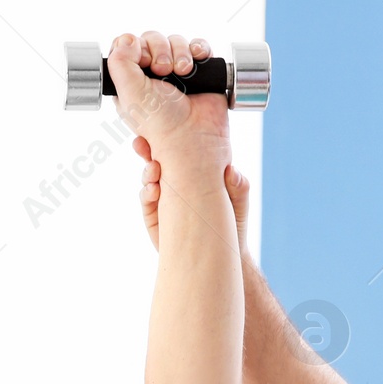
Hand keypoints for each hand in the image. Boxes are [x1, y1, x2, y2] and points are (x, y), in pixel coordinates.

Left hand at [106, 32, 229, 171]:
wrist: (195, 136)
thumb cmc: (162, 124)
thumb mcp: (129, 93)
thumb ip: (119, 62)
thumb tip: (128, 39)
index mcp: (131, 80)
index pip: (128, 46)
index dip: (136, 48)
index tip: (143, 63)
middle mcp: (153, 75)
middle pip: (153, 39)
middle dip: (159, 51)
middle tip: (163, 72)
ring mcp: (176, 72)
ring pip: (176, 41)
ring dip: (180, 53)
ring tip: (183, 72)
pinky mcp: (199, 72)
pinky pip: (198, 46)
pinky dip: (199, 49)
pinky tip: (196, 61)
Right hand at [134, 136, 247, 253]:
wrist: (222, 255)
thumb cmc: (232, 225)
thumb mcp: (239, 203)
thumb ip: (238, 187)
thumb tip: (232, 170)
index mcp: (194, 171)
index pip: (177, 150)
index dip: (168, 138)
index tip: (162, 128)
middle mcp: (175, 182)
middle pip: (156, 160)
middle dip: (147, 150)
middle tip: (143, 144)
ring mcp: (163, 199)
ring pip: (148, 180)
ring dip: (147, 172)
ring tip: (153, 170)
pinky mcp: (154, 217)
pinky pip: (147, 202)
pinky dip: (147, 194)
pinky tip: (153, 191)